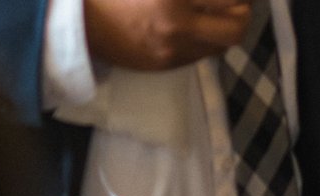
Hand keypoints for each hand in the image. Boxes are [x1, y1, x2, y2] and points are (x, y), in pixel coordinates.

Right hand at [83, 0, 250, 72]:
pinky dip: (207, 38)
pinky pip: (203, 54)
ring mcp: (173, 49)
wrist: (76, 22)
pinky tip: (196, 24)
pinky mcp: (166, 65)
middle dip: (243, 7)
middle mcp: (178, 24)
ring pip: (223, 43)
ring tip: (217, 10)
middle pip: (237, 23)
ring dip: (227, 24)